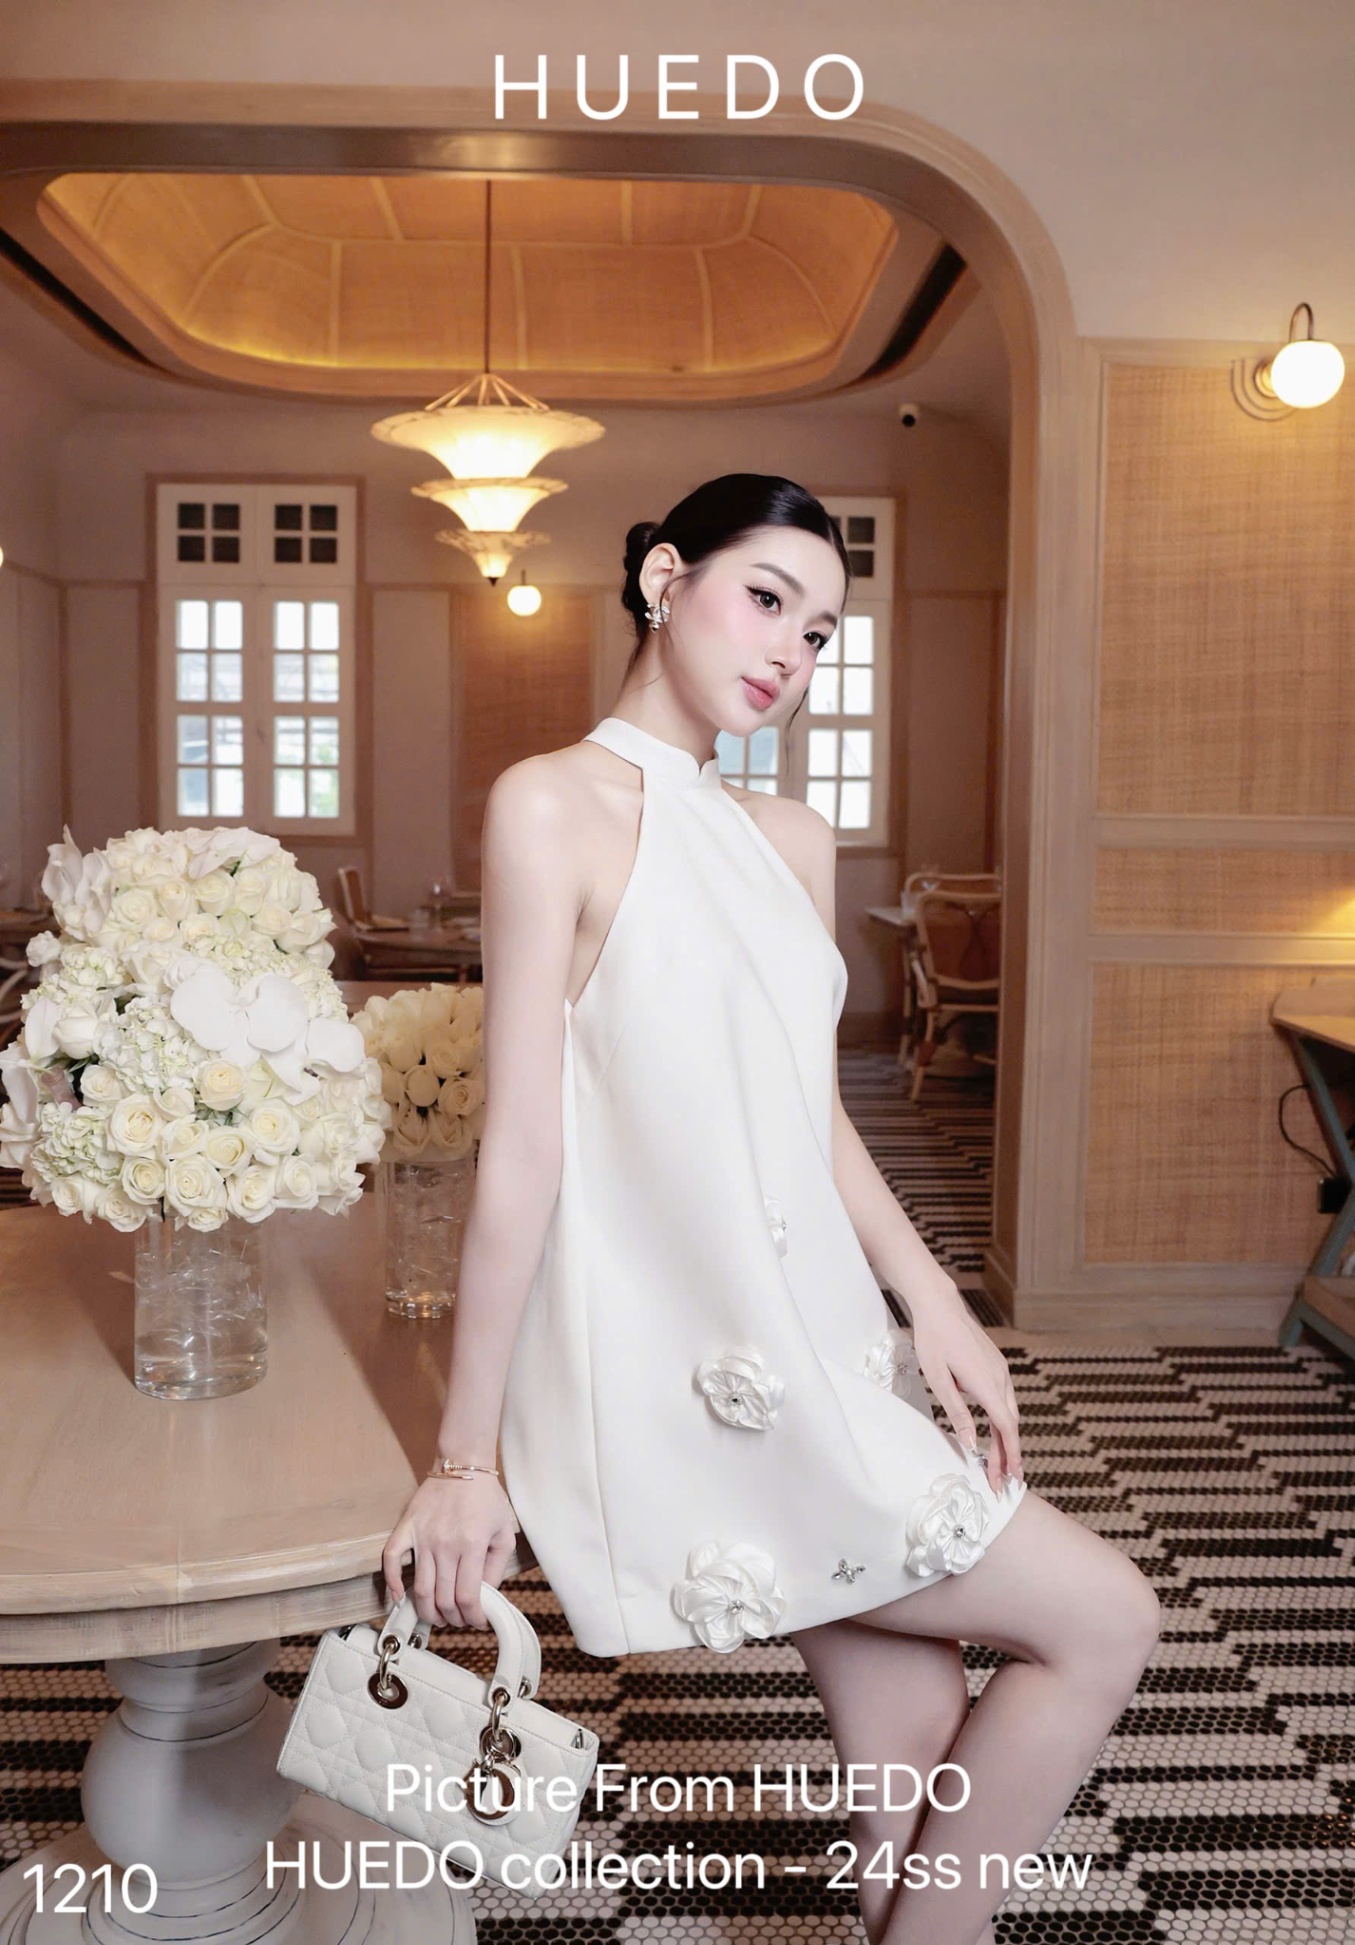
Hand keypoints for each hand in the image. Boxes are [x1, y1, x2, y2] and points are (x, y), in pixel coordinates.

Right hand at [381, 1475, 519, 1630]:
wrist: (463, 1464)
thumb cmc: (486, 1499)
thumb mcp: (504, 1532)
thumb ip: (496, 1568)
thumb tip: (485, 1598)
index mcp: (473, 1544)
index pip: (467, 1597)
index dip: (472, 1617)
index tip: (476, 1621)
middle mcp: (446, 1543)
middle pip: (443, 1599)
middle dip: (452, 1619)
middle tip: (457, 1620)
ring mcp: (422, 1536)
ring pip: (420, 1589)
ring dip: (427, 1611)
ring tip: (437, 1617)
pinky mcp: (406, 1528)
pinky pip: (391, 1560)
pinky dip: (392, 1583)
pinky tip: (399, 1598)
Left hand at [905, 1281, 1022, 1493]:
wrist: (940, 1305)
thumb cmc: (933, 1340)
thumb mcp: (938, 1380)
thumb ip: (957, 1412)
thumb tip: (971, 1444)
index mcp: (986, 1383)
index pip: (1006, 1427)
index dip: (1010, 1455)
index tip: (1012, 1478)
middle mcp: (1000, 1377)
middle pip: (1011, 1424)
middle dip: (1008, 1455)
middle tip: (1002, 1482)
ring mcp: (1000, 1370)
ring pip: (1010, 1412)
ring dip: (1006, 1439)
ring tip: (999, 1464)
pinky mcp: (996, 1365)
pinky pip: (1005, 1399)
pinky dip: (1003, 1421)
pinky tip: (995, 1433)